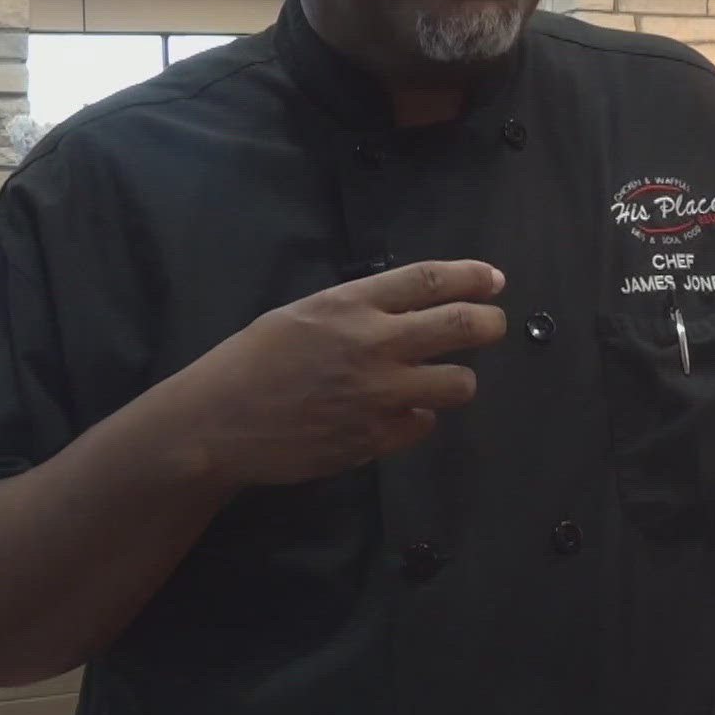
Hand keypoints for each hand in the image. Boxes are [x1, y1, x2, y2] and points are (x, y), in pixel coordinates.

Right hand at [160, 260, 508, 488]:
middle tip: (495, 324)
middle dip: (490, 323)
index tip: (495, 280)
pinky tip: (398, 414)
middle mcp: (375, 344)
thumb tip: (412, 306)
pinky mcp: (376, 438)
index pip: (430, 280)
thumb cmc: (255, 360)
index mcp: (352, 304)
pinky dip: (418, 418)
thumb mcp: (305, 313)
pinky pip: (424, 424)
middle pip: (461, 326)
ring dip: (459, 379)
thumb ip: (359, 307)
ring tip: (444, 379)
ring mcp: (380, 394)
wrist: (219, 422)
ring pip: (459, 384)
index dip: (472, 277)